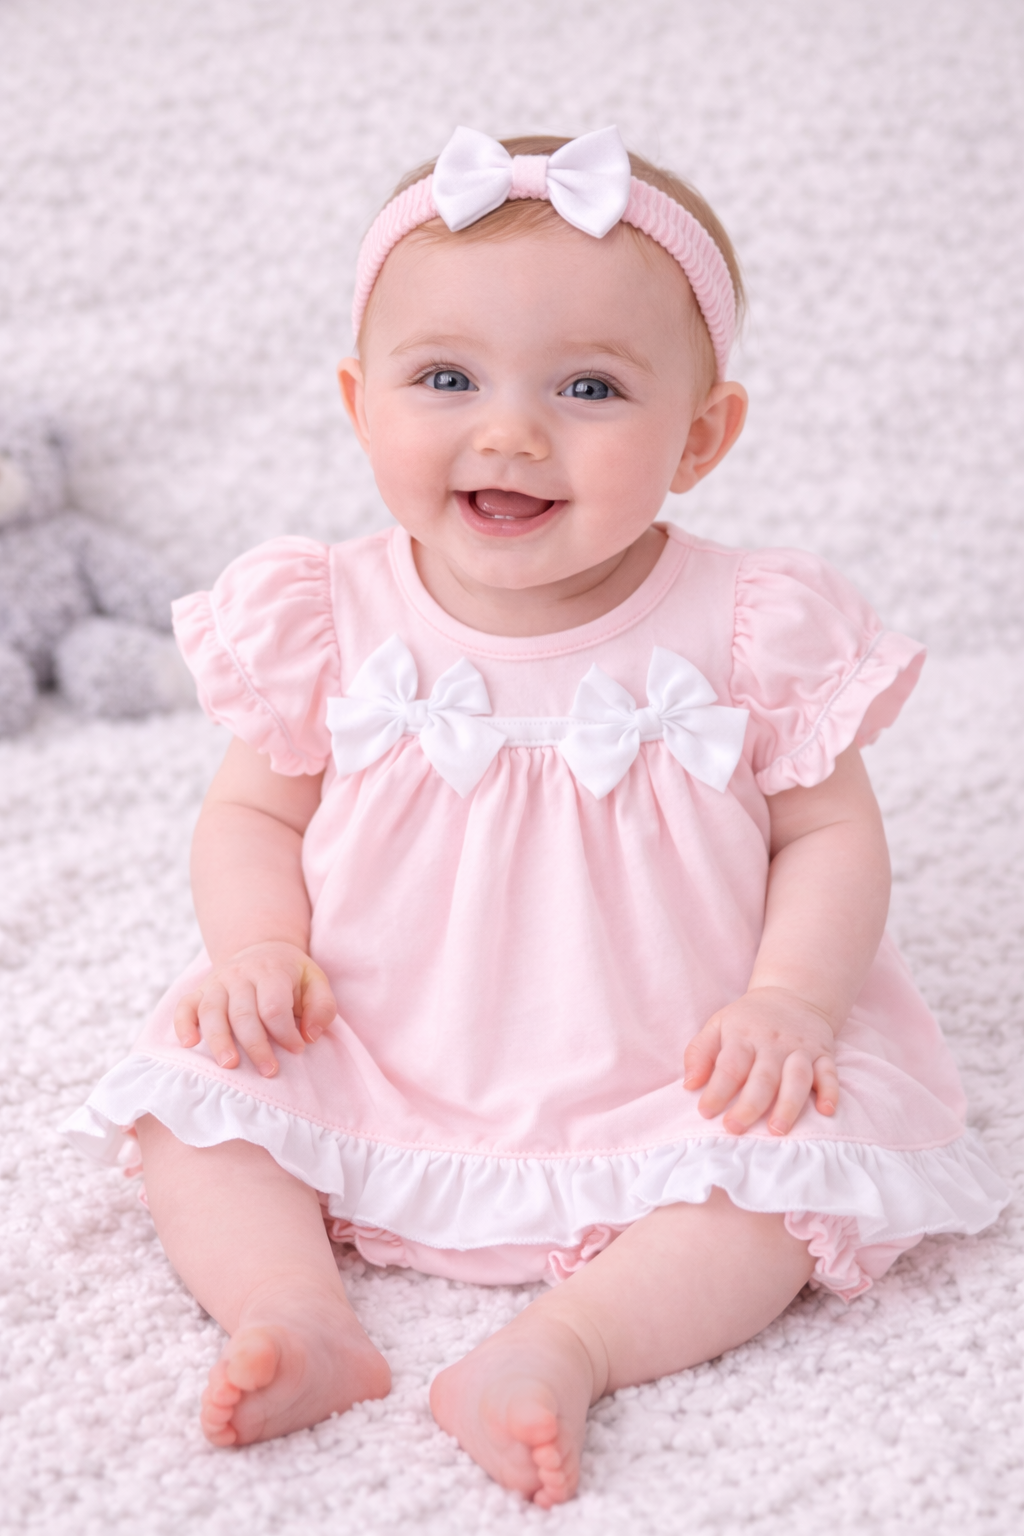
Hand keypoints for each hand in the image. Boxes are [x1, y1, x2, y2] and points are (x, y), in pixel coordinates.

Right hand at [173, 941, 337, 1077]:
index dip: (285, 1033)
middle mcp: (240, 975)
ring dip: (219, 1041)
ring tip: (229, 1065)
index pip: (273, 1007)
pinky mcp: (200, 990)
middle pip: (242, 1013)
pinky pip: (185, 1006)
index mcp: (271, 971)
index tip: (297, 1049)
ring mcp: (217, 982)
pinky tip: (189, 1044)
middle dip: (255, 1046)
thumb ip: (322, 1007)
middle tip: (268, 1071)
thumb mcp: (316, 982)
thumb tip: (310, 1036)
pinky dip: (183, 1024)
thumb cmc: (292, 975)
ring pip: (211, 1012)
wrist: (263, 949)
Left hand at [683, 987, 838, 1134]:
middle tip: (735, 1129)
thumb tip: (689, 1085)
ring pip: (797, 1078)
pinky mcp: (823, 1054)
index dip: (717, 1091)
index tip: (706, 1113)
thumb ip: (699, 1053)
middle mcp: (773, 1043)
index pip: (729, 1066)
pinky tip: (826, 1110)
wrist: (792, 994)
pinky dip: (831, 1091)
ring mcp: (800, 1049)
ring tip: (777, 1130)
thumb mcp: (717, 1025)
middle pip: (763, 1077)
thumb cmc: (748, 1019)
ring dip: (788, 1105)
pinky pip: (830, 1073)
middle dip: (749, 1105)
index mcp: (743, 1036)